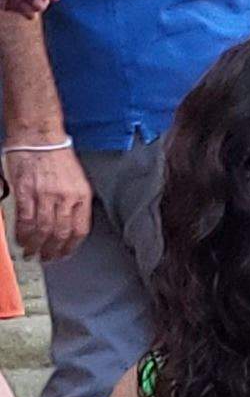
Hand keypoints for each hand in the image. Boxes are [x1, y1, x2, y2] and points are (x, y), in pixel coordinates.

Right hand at [11, 142, 88, 262]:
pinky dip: (22, 233)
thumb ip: (74, 202)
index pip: (80, 229)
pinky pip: (25, 219)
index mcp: (81, 195)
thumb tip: (67, 224)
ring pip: (42, 230)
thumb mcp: (77, 180)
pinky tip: (20, 239)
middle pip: (60, 233)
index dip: (71, 246)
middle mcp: (66, 197)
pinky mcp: (26, 192)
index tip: (64, 254)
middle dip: (52, 250)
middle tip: (45, 258)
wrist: (39, 138)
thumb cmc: (56, 157)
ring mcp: (45, 195)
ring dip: (36, 245)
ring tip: (31, 253)